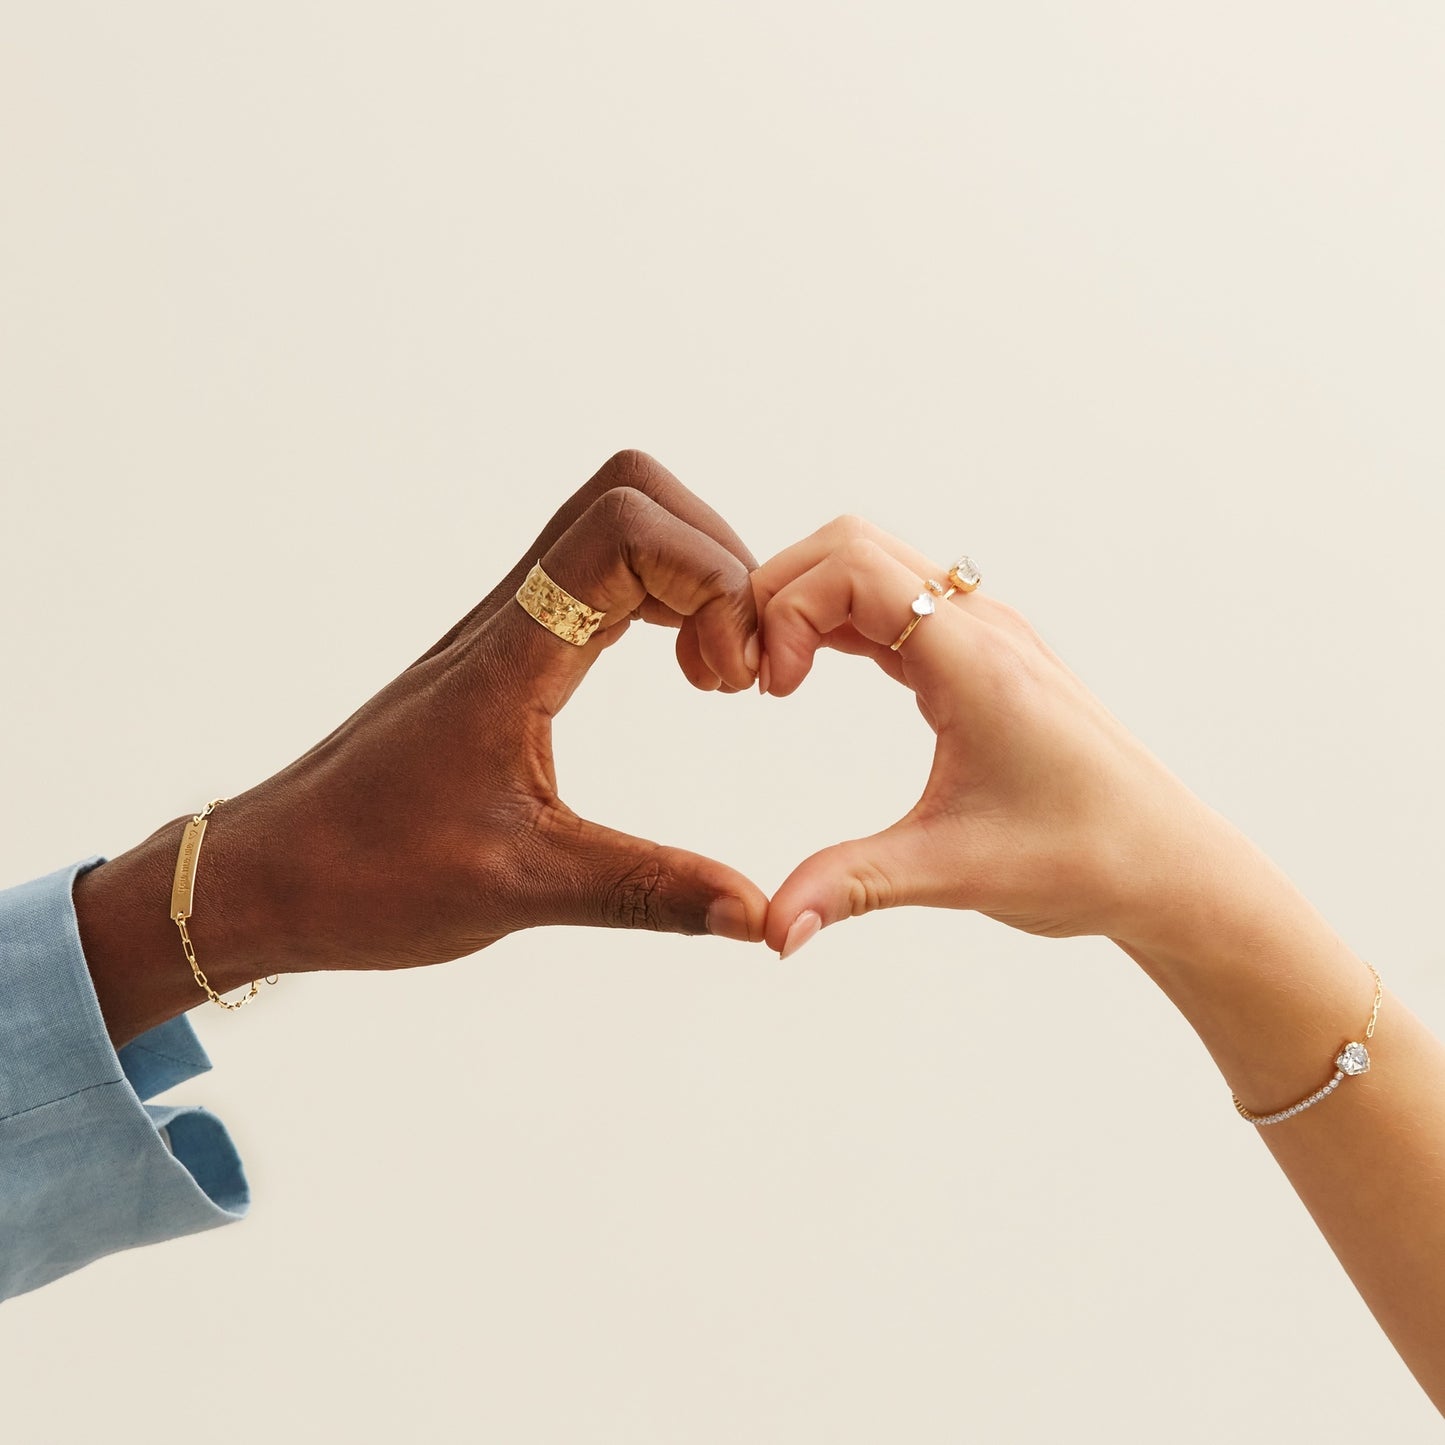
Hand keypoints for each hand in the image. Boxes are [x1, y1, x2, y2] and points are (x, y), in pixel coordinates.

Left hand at [78, 451, 768, 1044]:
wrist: (268, 876)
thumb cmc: (366, 875)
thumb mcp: (522, 890)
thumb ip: (648, 893)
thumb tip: (759, 916)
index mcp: (510, 658)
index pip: (624, 528)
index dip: (709, 576)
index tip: (730, 677)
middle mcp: (509, 621)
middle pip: (629, 495)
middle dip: (714, 559)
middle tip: (734, 665)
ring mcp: (507, 631)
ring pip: (614, 528)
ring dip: (690, 577)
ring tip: (717, 673)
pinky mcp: (508, 655)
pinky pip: (597, 580)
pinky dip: (661, 601)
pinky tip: (681, 672)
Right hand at [752, 517, 1251, 957]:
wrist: (1170, 867)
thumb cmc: (1085, 859)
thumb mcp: (954, 872)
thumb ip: (853, 886)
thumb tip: (772, 930)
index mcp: (974, 658)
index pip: (850, 566)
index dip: (784, 611)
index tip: (767, 691)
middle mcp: (979, 626)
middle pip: (848, 546)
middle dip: (776, 595)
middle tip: (748, 677)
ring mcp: (983, 635)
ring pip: (869, 566)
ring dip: (805, 604)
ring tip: (773, 679)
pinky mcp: (981, 658)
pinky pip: (893, 603)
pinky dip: (836, 621)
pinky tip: (811, 677)